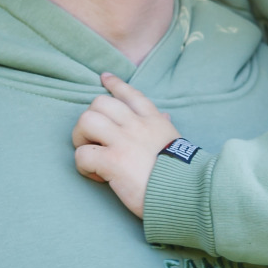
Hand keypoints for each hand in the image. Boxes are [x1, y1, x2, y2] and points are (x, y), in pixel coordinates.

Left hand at [71, 74, 179, 217]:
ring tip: (91, 153)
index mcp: (152, 120)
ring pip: (87, 121)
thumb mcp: (175, 141)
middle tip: (93, 139)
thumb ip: (164, 127)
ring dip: (81, 138)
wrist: (187, 190)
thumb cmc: (183, 171)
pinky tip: (97, 175)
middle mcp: (136, 126)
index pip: (130, 94)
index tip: (104, 77)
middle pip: (100, 103)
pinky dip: (84, 166)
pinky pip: (83, 154)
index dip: (115, 84)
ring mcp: (123, 141)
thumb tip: (164, 117)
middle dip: (90, 119)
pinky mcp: (113, 161)